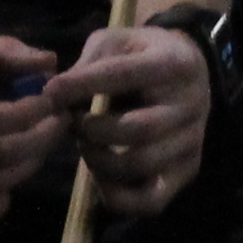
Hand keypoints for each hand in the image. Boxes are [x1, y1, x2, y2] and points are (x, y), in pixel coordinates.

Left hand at [39, 23, 210, 220]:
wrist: (189, 72)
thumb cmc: (142, 54)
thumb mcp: (116, 42)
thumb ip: (88, 64)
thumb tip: (53, 97)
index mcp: (174, 63)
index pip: (123, 76)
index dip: (81, 85)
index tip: (50, 93)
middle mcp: (192, 104)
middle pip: (137, 130)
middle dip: (92, 130)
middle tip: (73, 124)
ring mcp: (192, 141)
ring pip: (141, 165)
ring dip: (99, 161)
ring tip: (85, 145)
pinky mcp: (186, 171)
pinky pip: (151, 200)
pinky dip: (117, 197)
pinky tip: (99, 178)